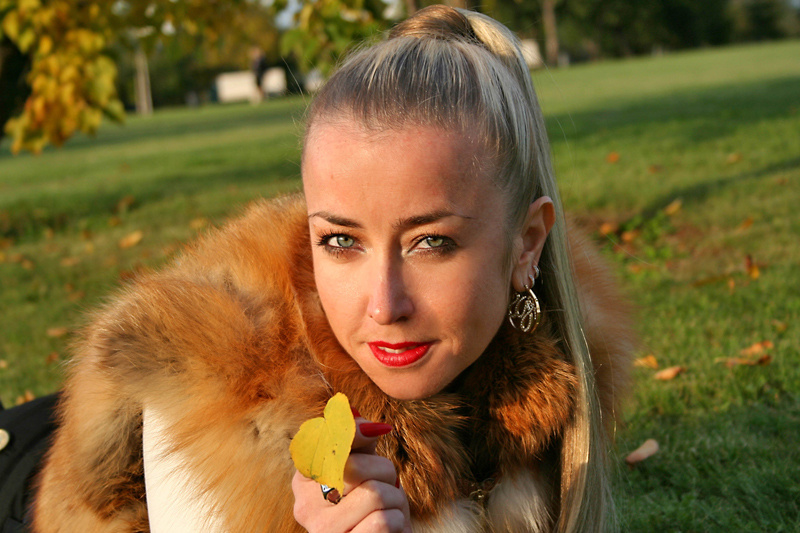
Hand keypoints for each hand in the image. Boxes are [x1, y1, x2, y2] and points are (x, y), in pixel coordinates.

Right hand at [292, 414, 410, 532]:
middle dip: (384, 469)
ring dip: (395, 500)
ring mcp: (322, 531)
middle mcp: (305, 506)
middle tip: (389, 484)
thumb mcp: (366, 468)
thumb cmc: (374, 508)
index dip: (354, 431)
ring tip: (391, 510)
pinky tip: (391, 528)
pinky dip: (397, 522)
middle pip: (352, 465)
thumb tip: (353, 414)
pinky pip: (382, 521)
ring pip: (373, 494)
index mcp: (305, 480)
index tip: (377, 431)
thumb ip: (358, 440)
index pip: (321, 440)